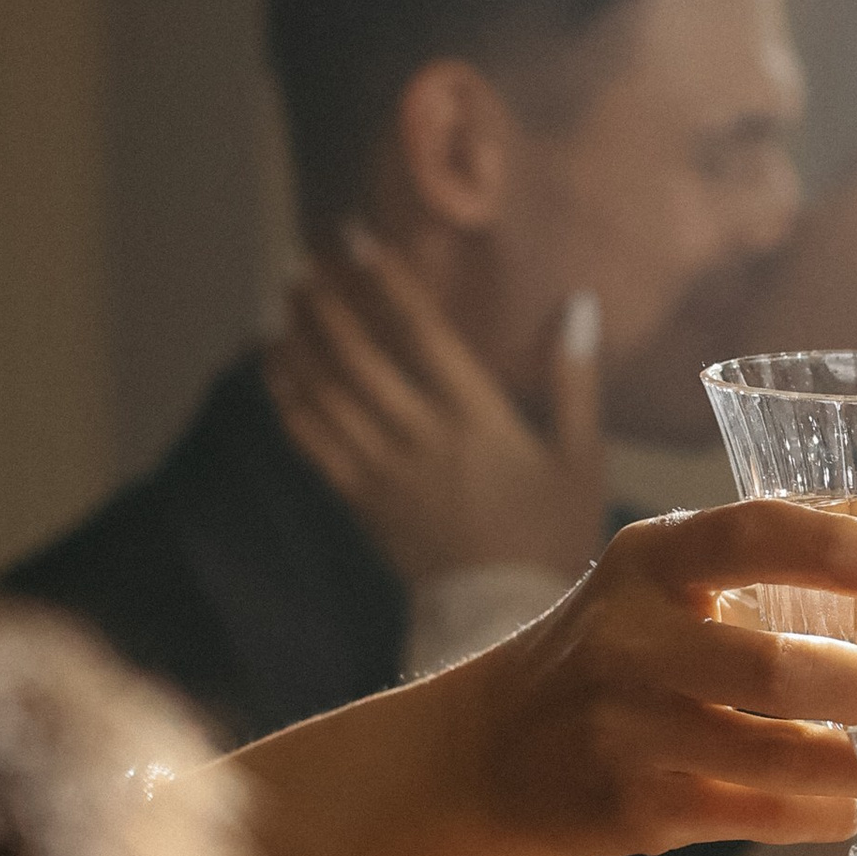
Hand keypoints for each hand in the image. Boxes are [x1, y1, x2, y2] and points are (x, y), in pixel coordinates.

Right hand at [212, 497, 856, 855]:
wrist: (485, 754)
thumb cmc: (610, 654)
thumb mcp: (659, 588)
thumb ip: (762, 579)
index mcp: (649, 563)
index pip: (749, 533)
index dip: (837, 548)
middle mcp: (631, 641)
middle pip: (777, 671)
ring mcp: (628, 731)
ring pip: (779, 758)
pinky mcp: (635, 809)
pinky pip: (757, 814)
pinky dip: (822, 813)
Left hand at [265, 224, 607, 580]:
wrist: (510, 618)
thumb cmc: (554, 533)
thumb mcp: (581, 458)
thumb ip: (574, 379)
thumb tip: (578, 303)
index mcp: (479, 421)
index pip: (422, 334)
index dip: (386, 281)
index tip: (358, 237)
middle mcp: (423, 439)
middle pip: (359, 356)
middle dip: (328, 301)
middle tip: (305, 256)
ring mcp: (385, 472)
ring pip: (327, 394)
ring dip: (299, 340)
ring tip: (280, 297)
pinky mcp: (362, 502)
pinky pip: (313, 443)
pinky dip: (289, 400)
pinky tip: (275, 366)